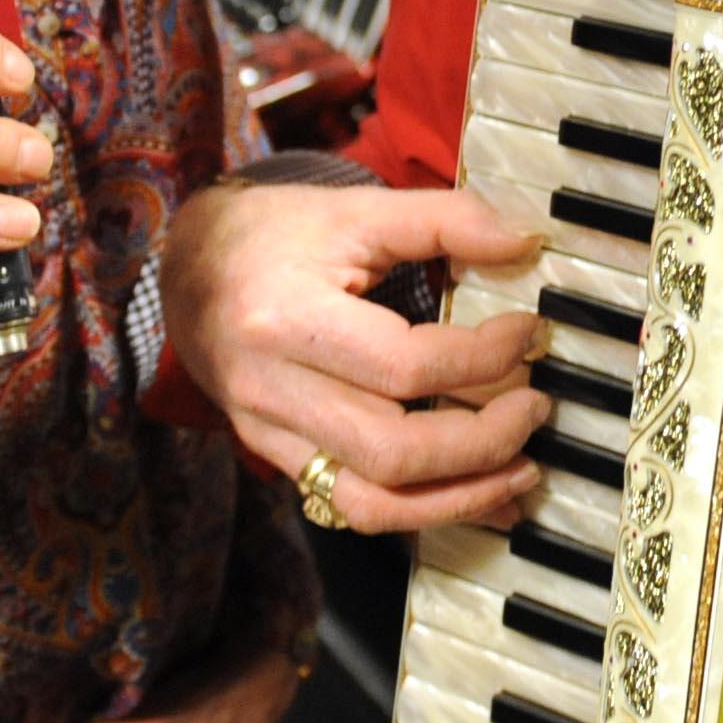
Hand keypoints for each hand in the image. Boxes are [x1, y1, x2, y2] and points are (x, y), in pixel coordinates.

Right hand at [160, 182, 552, 532]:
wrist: (185, 267)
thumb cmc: (274, 234)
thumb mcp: (355, 210)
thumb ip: (444, 220)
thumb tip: (526, 242)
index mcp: (286, 318)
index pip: (405, 367)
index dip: (484, 358)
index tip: (530, 333)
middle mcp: (271, 389)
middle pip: (392, 451)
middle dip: (483, 441)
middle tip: (537, 406)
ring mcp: (269, 435)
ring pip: (372, 502)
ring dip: (461, 497)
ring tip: (523, 471)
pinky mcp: (277, 459)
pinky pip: (353, 508)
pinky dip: (424, 512)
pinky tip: (480, 496)